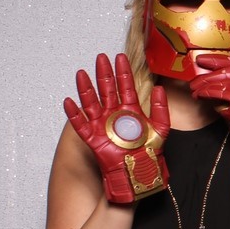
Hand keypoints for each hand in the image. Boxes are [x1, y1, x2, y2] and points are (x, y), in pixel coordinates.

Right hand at [64, 53, 168, 203]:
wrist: (140, 172)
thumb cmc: (150, 152)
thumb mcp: (161, 128)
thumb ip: (160, 108)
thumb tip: (159, 88)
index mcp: (131, 110)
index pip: (126, 86)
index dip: (122, 72)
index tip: (119, 57)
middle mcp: (115, 114)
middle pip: (107, 89)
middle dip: (104, 73)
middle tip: (100, 57)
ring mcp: (103, 124)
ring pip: (91, 102)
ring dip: (86, 88)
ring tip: (82, 73)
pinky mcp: (93, 138)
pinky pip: (80, 124)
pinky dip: (73, 114)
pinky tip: (69, 101)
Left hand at [190, 54, 229, 152]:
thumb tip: (214, 80)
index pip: (229, 61)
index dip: (212, 60)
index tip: (200, 59)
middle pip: (220, 71)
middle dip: (204, 76)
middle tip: (193, 82)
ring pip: (217, 81)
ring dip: (202, 86)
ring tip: (194, 90)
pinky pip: (217, 93)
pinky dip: (206, 93)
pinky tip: (200, 95)